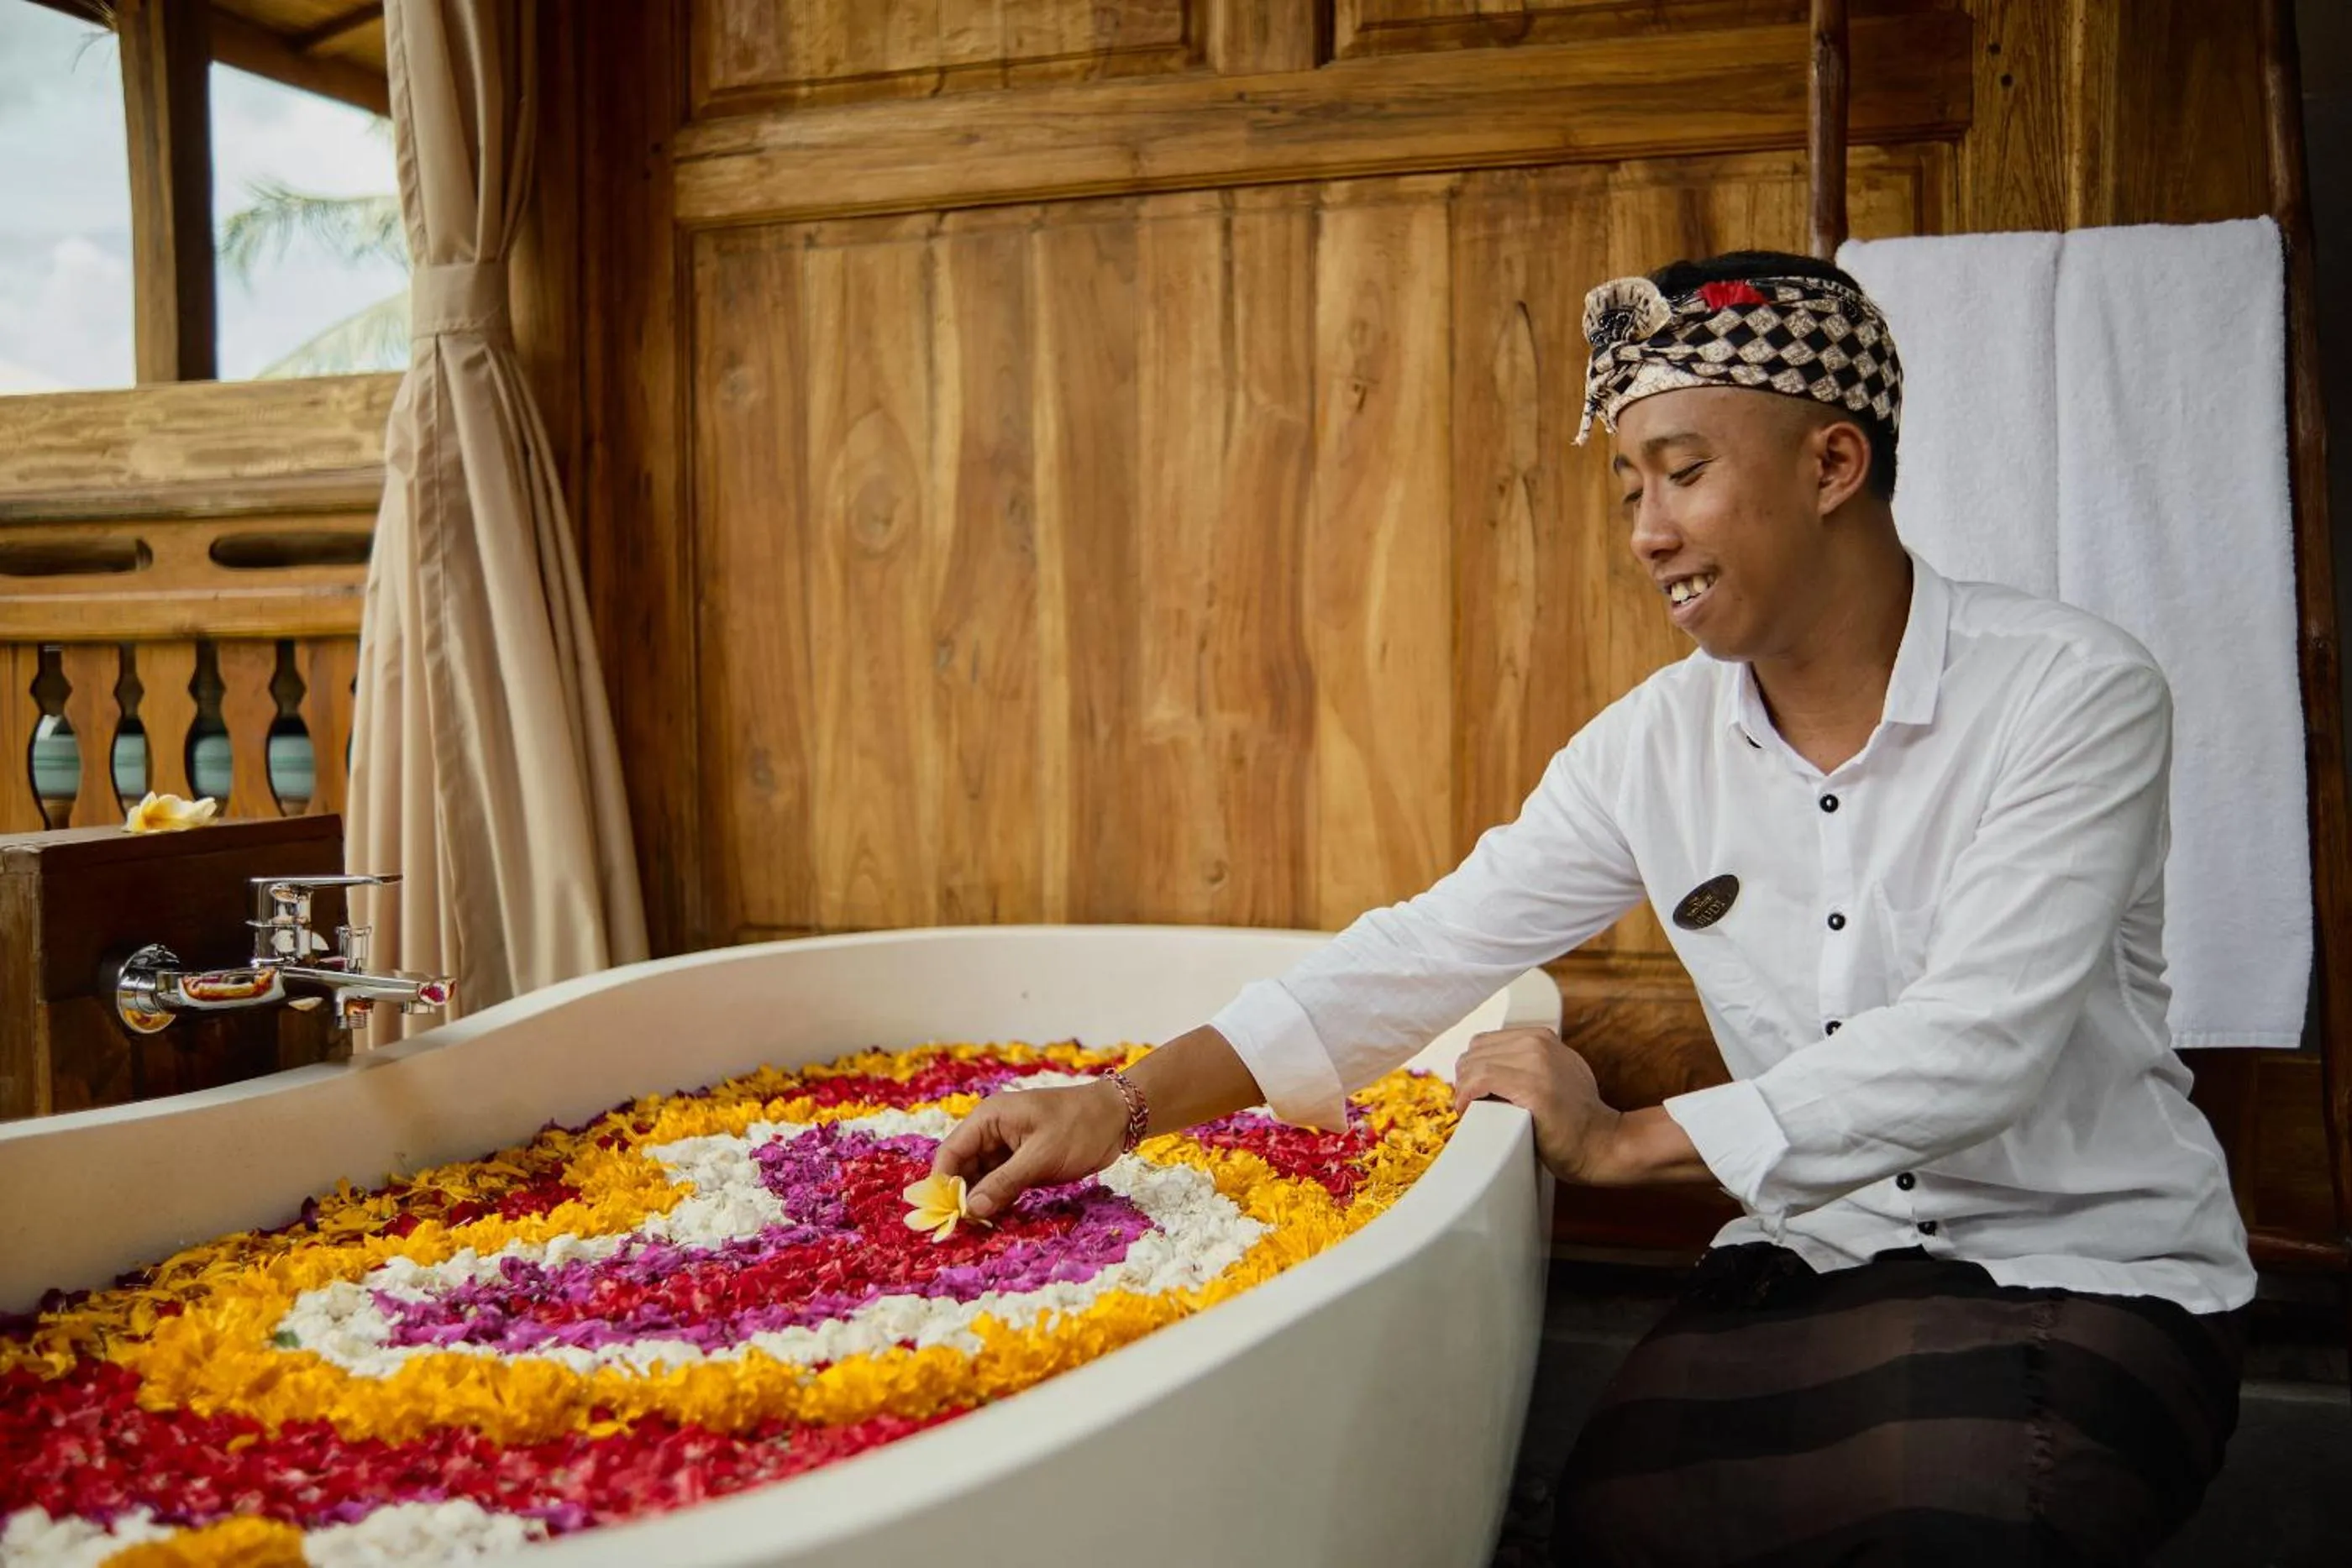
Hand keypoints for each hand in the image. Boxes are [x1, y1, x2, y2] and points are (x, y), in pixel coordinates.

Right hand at [931, 1081, 1129, 1219]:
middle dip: (961, 1196)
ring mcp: (1007, 1147)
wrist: (1119, 1118)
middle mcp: (992, 1131)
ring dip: (980, 1201)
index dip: (943, 1183)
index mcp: (989, 1118)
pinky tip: (997, 1219)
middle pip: (963, 1167)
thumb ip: (1004, 1182)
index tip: (943, 1215)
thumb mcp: (1041, 1156)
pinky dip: (998, 1199)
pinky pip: (1000, 1182)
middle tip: (962, 1230)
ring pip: (981, 1178)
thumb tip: (971, 1209)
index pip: (951, 1152)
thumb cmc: (1079, 1127)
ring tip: (978, 1229)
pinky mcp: (1022, 1161)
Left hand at [1452, 1026, 1623, 1183]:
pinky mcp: (1531, 1087)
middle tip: (1468, 1103)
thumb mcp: (1557, 1074)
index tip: (1471, 1090)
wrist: (1603, 1143)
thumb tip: (1489, 1069)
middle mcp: (1538, 1043)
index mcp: (1542, 1037)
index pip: (1486, 1042)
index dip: (1472, 1067)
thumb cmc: (1577, 1120)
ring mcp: (1535, 1063)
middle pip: (1475, 1050)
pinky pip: (1481, 1080)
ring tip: (1469, 1109)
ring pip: (1473, 1064)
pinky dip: (1467, 1095)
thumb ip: (1528, 1064)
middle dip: (1464, 1077)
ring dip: (1463, 1088)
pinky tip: (1469, 1110)